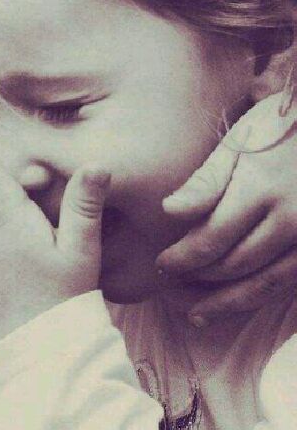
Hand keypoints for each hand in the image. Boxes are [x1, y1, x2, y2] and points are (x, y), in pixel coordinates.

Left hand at [156, 94, 296, 322]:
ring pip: (265, 284)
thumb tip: (169, 210)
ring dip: (227, 302)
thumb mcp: (238, 142)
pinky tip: (234, 304)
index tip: (160, 265)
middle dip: (198, 278)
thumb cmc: (276, 130)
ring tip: (195, 313)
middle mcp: (291, 220)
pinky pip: (287, 283)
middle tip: (168, 284)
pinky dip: (258, 298)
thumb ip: (205, 180)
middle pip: (236, 264)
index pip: (213, 238)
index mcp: (261, 190)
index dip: (183, 257)